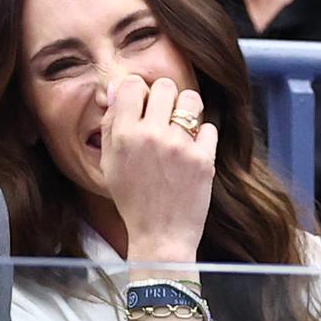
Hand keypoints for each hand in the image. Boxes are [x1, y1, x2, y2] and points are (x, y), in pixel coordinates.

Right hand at [101, 74, 216, 266]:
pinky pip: (210, 127)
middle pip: (165, 86)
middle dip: (165, 98)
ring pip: (191, 99)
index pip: (133, 85)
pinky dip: (203, 137)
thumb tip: (117, 89)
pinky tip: (193, 151)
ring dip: (187, 110)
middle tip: (164, 116)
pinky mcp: (204, 159)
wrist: (160, 235)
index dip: (139, 92)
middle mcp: (151, 135)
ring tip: (182, 127)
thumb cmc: (133, 199)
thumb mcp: (110, 162)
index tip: (143, 104)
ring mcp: (180, 146)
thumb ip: (111, 123)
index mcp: (124, 134)